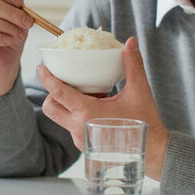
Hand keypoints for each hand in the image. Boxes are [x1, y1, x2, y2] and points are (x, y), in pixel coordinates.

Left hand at [37, 37, 169, 179]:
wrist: (153, 152)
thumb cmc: (146, 123)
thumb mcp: (139, 91)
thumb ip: (132, 65)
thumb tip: (130, 42)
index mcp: (88, 113)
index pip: (58, 93)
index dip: (47, 79)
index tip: (41, 68)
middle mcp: (79, 129)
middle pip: (51, 107)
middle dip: (52, 93)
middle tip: (64, 82)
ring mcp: (81, 140)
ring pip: (61, 119)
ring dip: (67, 105)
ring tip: (89, 96)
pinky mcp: (85, 146)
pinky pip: (72, 127)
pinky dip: (78, 116)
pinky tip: (97, 110)